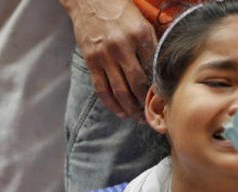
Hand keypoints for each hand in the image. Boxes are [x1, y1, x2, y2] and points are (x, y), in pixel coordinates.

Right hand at [62, 0, 156, 119]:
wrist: (89, 1)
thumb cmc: (117, 8)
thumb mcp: (140, 20)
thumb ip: (148, 41)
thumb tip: (157, 65)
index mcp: (139, 34)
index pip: (153, 66)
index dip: (158, 84)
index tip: (164, 97)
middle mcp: (122, 47)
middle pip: (137, 83)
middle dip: (145, 102)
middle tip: (151, 114)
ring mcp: (105, 57)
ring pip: (119, 90)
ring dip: (129, 107)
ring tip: (136, 118)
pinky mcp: (92, 62)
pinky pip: (102, 88)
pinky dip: (111, 103)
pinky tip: (119, 111)